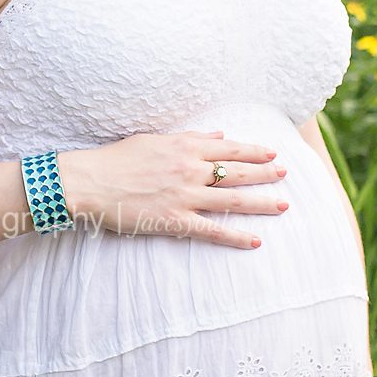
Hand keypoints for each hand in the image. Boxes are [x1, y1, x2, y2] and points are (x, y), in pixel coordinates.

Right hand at [62, 131, 288, 249]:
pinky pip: (212, 230)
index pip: (228, 148)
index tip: (271, 154)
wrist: (90, 182)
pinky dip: (235, 236)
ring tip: (283, 205)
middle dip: (265, 174)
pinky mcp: (175, 220)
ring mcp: (185, 196)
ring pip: (232, 199)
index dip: (253, 151)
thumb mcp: (154, 139)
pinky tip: (255, 240)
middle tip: (286, 175)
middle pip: (236, 172)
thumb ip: (190, 138)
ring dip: (261, 203)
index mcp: (184, 147)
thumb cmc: (117, 159)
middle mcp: (190, 169)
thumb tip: (218, 135)